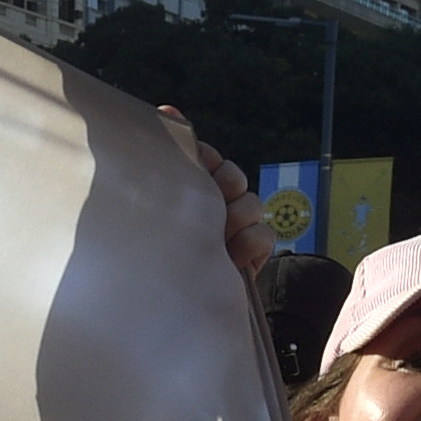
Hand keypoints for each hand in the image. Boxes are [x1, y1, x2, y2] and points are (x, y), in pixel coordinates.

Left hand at [158, 106, 273, 278]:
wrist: (166, 312)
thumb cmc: (155, 256)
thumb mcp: (158, 202)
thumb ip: (169, 158)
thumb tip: (169, 108)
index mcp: (184, 192)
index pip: (204, 158)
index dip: (204, 158)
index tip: (200, 165)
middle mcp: (209, 209)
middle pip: (231, 175)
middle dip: (224, 183)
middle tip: (213, 198)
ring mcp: (232, 232)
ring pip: (250, 202)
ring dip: (236, 216)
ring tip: (218, 235)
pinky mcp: (251, 256)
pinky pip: (264, 235)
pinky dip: (251, 242)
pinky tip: (232, 256)